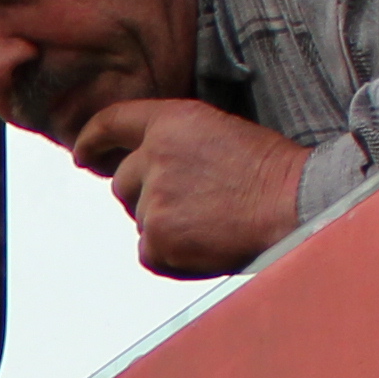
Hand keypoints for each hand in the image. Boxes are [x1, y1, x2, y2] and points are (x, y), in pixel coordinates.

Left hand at [70, 94, 308, 278]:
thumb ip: (174, 143)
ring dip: (165, 225)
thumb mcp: (218, 133)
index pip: (112, 123)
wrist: (295, 206)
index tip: (83, 155)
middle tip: (190, 205)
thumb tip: (141, 167)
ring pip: (139, 218)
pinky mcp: (159, 238)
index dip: (91, 140)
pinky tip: (204, 245)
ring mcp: (154, 199)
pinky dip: (170, 256)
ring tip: (209, 222)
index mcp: (172, 121)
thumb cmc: (269, 173)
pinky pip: (148, 252)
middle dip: (145, 195)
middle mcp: (155, 155)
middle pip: (122, 182)